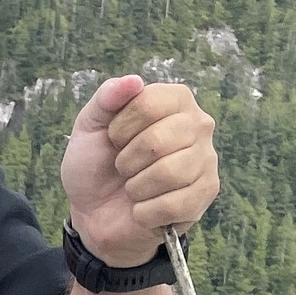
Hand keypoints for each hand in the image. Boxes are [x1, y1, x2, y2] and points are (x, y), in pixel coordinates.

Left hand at [61, 77, 218, 267]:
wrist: (94, 213)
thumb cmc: (96, 165)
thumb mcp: (89, 127)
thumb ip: (106, 98)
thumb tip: (133, 81)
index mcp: (175, 100)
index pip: (148, 103)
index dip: (119, 128)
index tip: (113, 140)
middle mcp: (198, 124)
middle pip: (158, 141)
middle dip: (126, 162)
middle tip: (123, 169)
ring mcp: (206, 159)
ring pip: (169, 173)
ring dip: (136, 188)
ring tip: (133, 188)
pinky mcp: (205, 193)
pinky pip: (173, 204)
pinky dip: (145, 212)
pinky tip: (142, 209)